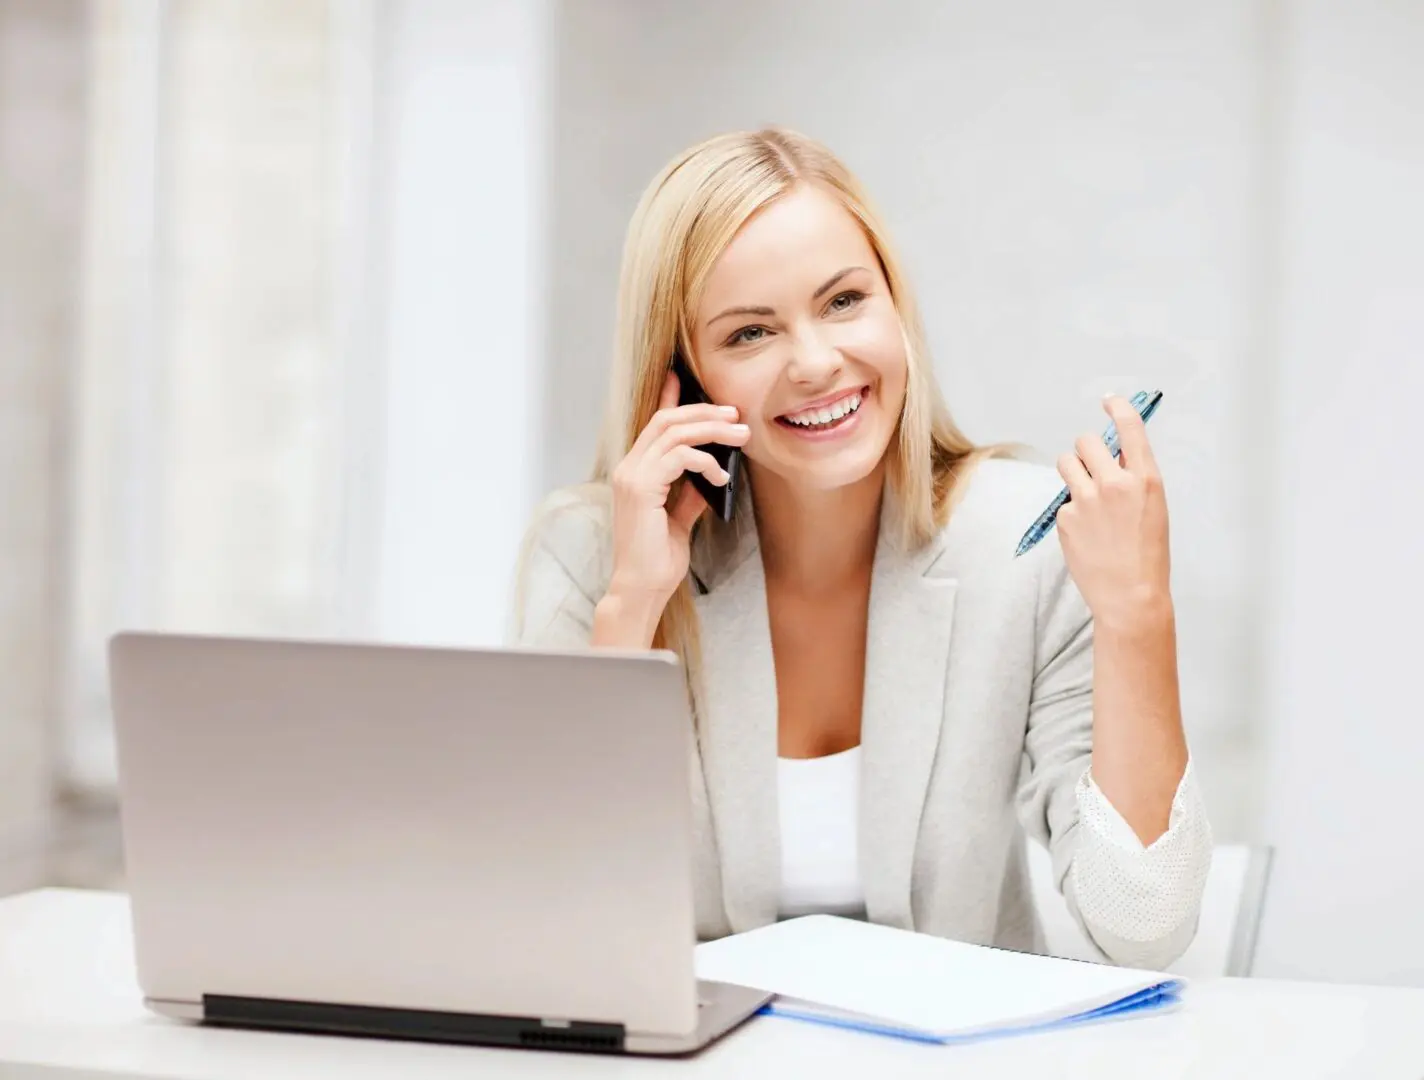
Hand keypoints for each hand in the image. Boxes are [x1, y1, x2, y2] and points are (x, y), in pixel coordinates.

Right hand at [606, 369, 750, 606]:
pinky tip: (721, 474)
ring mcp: (631, 476)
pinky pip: (678, 457)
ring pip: (673, 432)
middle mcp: (628, 468)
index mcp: (635, 472)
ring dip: (712, 430)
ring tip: (741, 435)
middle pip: (665, 420)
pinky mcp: (640, 488)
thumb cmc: (657, 559)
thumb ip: (690, 492)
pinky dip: (705, 460)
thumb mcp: (679, 519)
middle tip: (736, 415)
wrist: (642, 587)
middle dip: (704, 411)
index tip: (684, 377)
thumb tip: (712, 471)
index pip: (653, 423)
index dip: (669, 397)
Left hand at [1055, 395, 1171, 630]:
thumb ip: (1133, 479)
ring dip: (1073, 472)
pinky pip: (1063, 500)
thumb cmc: (1147, 555)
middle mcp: (1115, 484)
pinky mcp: (1066, 517)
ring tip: (1088, 499)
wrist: (1131, 595)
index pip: (1130, 429)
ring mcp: (1086, 500)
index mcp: (1146, 480)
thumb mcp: (1153, 508)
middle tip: (1092, 467)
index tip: (1109, 401)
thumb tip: (1111, 458)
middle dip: (1086, 450)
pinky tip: (1087, 533)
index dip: (1118, 409)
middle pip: (1085, 441)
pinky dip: (1072, 511)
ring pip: (1066, 463)